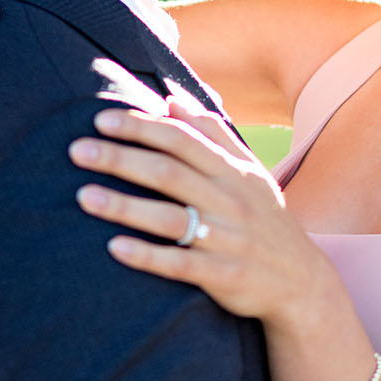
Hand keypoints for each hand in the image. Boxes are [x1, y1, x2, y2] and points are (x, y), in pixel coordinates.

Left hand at [69, 96, 332, 324]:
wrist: (302, 282)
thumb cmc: (264, 219)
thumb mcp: (248, 172)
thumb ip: (211, 133)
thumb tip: (171, 99)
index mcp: (233, 172)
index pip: (182, 140)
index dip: (142, 127)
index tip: (101, 119)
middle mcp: (230, 201)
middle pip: (169, 173)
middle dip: (122, 159)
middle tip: (77, 151)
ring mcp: (228, 239)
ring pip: (170, 218)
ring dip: (124, 206)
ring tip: (82, 196)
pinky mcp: (224, 276)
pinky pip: (181, 264)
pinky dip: (148, 256)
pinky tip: (114, 248)